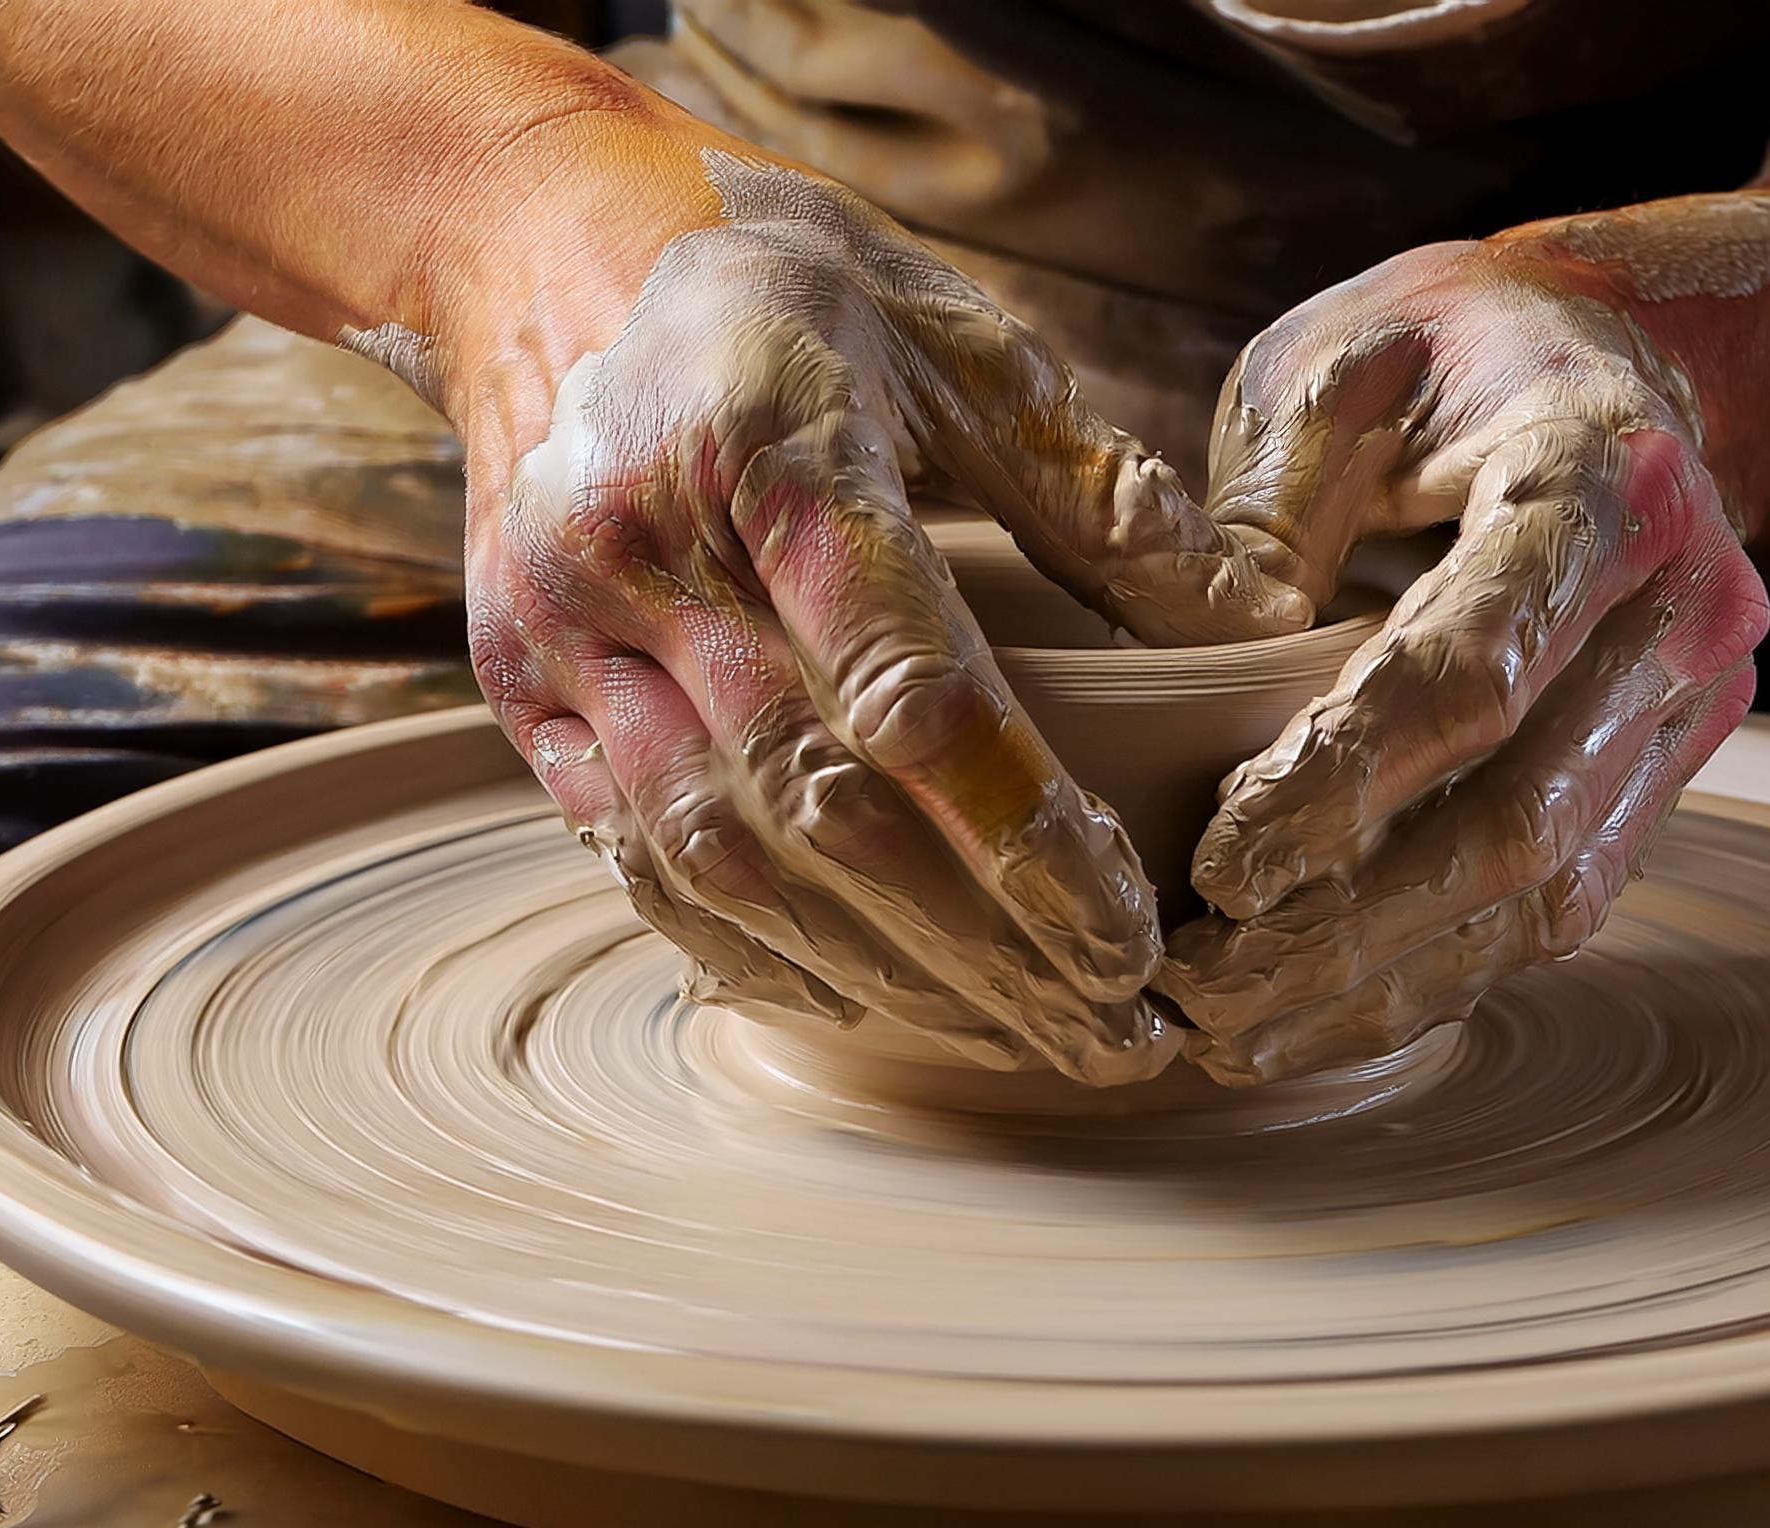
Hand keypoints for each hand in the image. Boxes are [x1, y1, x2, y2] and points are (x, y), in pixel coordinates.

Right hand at [450, 140, 1306, 1085]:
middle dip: (984, 953)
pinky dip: (749, 945)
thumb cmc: (780, 285)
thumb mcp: (955, 336)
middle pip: (825, 811)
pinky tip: (858, 998)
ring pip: (723, 860)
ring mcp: (565, 632)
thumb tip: (1252, 622)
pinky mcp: (517, 686)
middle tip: (1117, 1034)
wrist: (535, 243)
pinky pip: (630, 857)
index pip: (910, 690)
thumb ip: (1095, 489)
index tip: (1130, 937)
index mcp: (774, 450)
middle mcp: (648, 556)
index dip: (1025, 837)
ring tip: (1017, 1042)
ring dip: (880, 977)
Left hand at [1158, 238, 1767, 1084]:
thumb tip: (1189, 674)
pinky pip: (1563, 905)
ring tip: (1234, 1030)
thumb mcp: (1331, 369)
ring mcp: (1695, 700)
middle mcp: (1686, 603)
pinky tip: (1318, 1012)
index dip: (1347, 779)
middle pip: (1521, 814)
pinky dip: (1436, 971)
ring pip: (1550, 890)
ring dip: (1385, 977)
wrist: (1617, 360)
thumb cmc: (1448, 351)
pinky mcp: (1669, 769)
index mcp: (1603, 474)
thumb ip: (1264, 511)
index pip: (1478, 666)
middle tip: (1200, 980)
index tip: (1223, 861)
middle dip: (1351, 920)